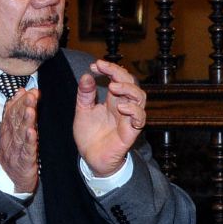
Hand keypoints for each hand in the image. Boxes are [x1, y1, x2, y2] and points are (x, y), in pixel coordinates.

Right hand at [0, 86, 40, 192]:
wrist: (9, 179)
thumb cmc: (14, 152)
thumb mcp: (13, 130)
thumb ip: (16, 111)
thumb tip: (21, 91)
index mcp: (7, 131)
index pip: (12, 113)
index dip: (20, 101)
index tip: (30, 91)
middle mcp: (10, 139)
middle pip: (16, 121)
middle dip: (24, 107)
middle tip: (32, 95)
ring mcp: (16, 151)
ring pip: (20, 134)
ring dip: (26, 121)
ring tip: (31, 110)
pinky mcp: (24, 163)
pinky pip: (26, 151)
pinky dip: (29, 142)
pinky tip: (32, 133)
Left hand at [73, 60, 146, 176]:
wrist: (90, 159)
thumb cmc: (89, 135)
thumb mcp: (82, 111)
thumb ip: (85, 94)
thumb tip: (87, 75)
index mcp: (112, 100)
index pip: (117, 78)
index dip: (109, 69)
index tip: (96, 65)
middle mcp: (123, 106)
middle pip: (131, 83)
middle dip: (119, 72)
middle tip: (105, 69)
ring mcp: (128, 119)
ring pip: (140, 98)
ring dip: (128, 89)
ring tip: (113, 87)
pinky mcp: (130, 132)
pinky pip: (140, 119)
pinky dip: (134, 110)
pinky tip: (121, 107)